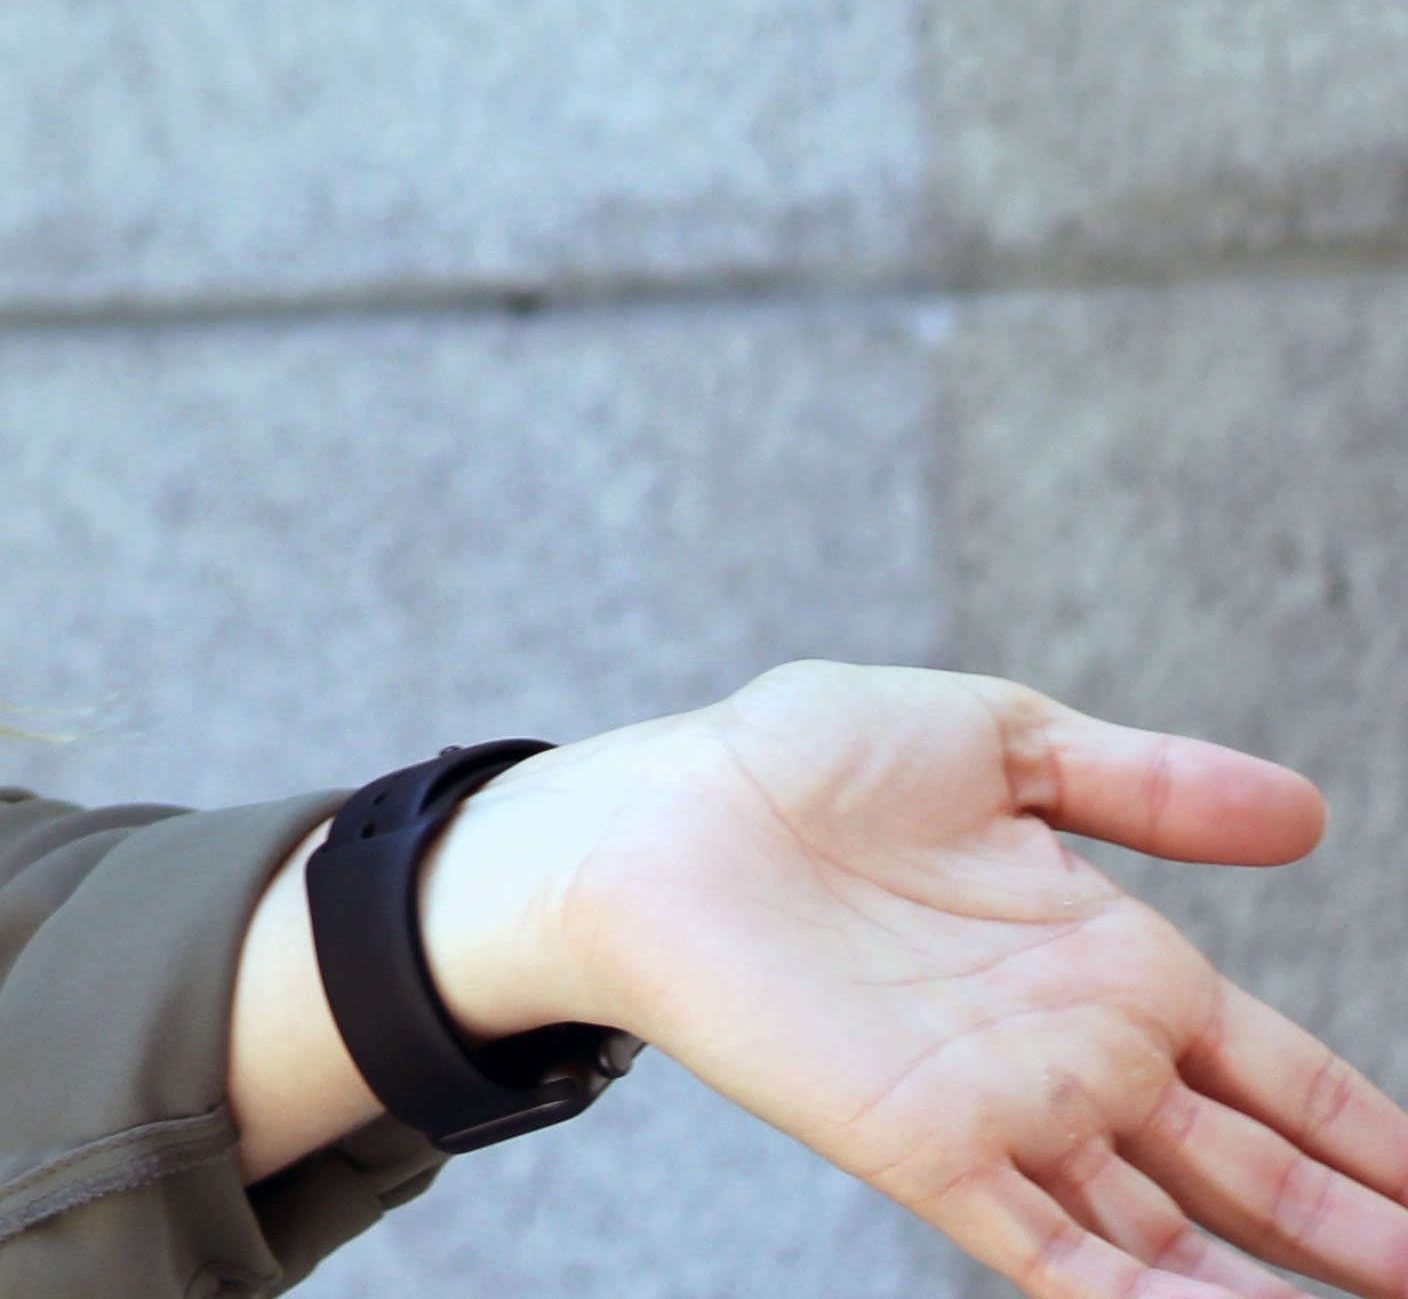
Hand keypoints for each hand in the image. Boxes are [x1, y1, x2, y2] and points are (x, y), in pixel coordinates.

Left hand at [430, 662, 1407, 1298]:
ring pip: (1178, 1243)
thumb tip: (1305, 811)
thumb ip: (1149, 783)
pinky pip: (1061, 1261)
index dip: (1374, 1135)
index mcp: (1114, 964)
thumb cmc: (797, 765)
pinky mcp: (931, 1153)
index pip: (1284, 1077)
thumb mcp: (1000, 742)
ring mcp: (1011, 1116)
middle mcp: (1079, 1058)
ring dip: (1272, 1287)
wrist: (652, 817)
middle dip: (1360, 1234)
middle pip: (1256, 1177)